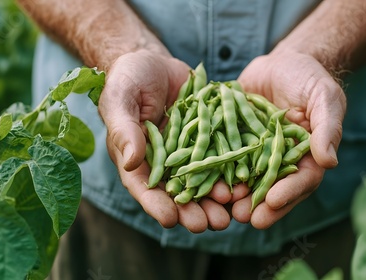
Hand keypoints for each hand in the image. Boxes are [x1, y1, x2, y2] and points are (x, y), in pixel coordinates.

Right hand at [98, 49, 231, 231]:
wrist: (155, 62)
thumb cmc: (128, 80)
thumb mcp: (121, 100)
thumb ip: (125, 130)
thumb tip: (132, 163)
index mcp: (137, 159)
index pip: (144, 187)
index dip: (156, 205)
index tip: (170, 220)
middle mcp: (164, 162)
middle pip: (177, 192)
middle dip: (193, 210)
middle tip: (208, 225)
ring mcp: (188, 151)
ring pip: (202, 180)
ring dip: (215, 198)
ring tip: (230, 213)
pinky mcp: (208, 138)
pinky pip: (221, 157)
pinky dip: (231, 171)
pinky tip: (244, 183)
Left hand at [232, 48, 346, 228]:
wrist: (281, 63)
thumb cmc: (309, 79)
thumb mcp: (323, 97)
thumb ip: (326, 127)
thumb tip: (329, 160)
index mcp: (306, 156)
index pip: (302, 180)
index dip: (288, 192)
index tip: (272, 201)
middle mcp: (280, 161)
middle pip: (272, 188)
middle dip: (258, 204)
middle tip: (244, 216)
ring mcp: (256, 153)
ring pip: (246, 179)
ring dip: (235, 194)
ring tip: (222, 205)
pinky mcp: (235, 142)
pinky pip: (225, 158)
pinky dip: (215, 170)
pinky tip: (203, 180)